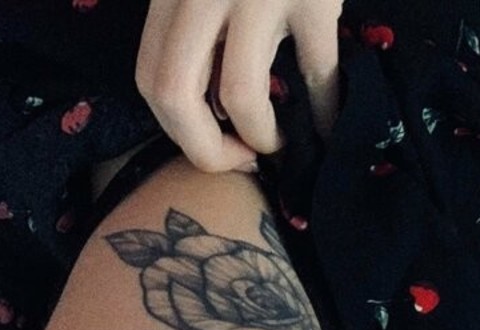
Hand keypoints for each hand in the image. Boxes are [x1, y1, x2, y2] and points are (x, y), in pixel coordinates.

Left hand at [135, 0, 342, 173]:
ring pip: (237, 95)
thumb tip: (212, 105)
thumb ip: (194, 23)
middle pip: (175, 96)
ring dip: (260, 136)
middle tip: (240, 157)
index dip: (176, 131)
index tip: (211, 142)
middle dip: (207, 150)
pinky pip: (316, 71)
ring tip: (278, 140)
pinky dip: (325, 111)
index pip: (150, 78)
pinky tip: (329, 127)